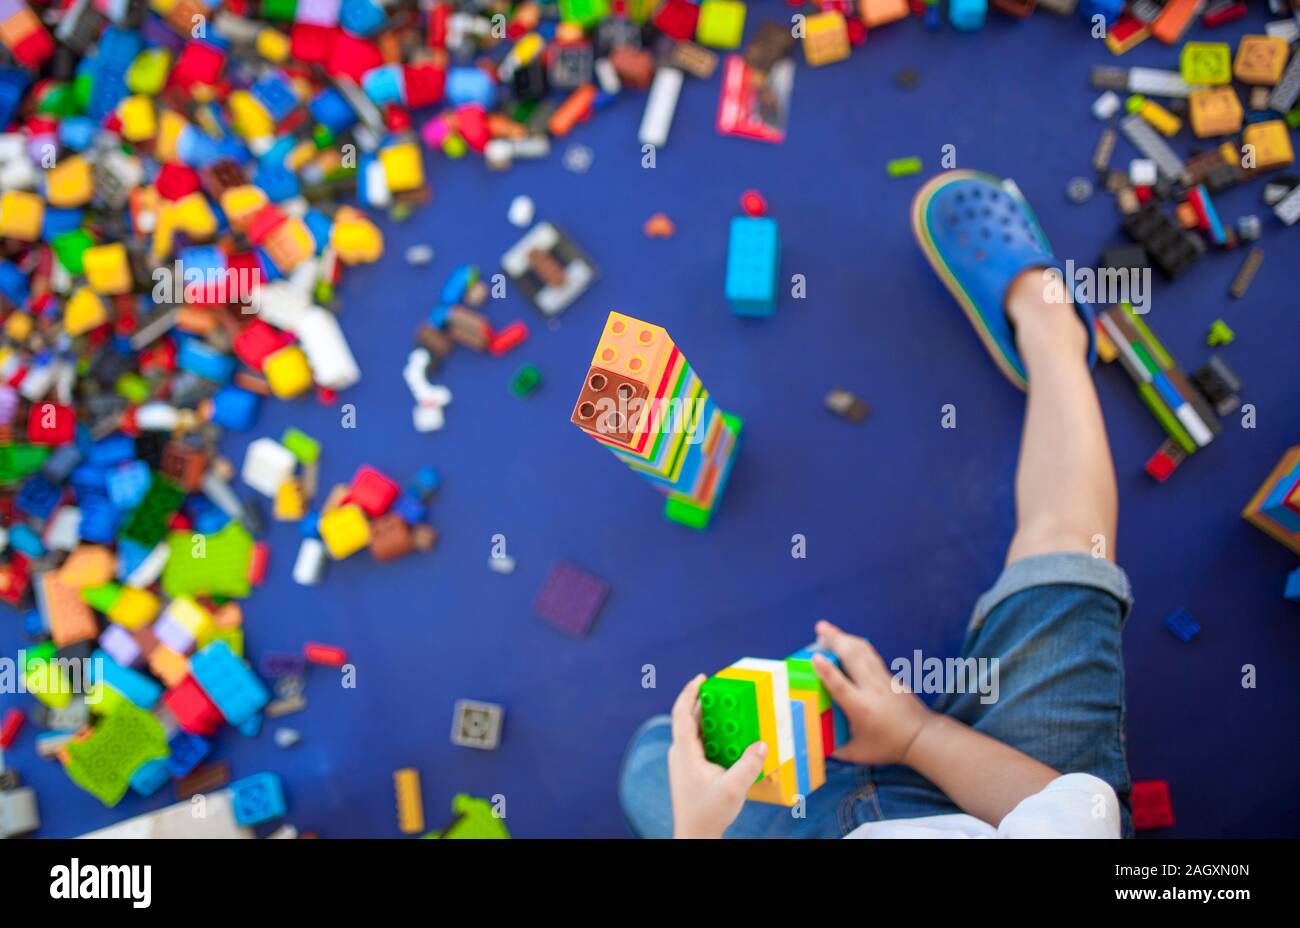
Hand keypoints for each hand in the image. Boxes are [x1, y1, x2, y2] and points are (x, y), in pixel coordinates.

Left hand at [667, 673, 768, 838]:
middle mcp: (681, 753)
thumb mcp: (733, 789)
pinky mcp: (690, 770)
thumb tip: (762, 743)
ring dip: (710, 718)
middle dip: (704, 702)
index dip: (690, 692)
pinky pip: (700, 743)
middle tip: (723, 689)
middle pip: (689, 719)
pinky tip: (729, 736)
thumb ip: (748, 765)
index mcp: (685, 752)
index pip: (682, 713)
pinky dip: (713, 734)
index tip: (702, 677)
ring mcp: (684, 762)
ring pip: (695, 732)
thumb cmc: (708, 814)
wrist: (695, 836)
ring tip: (728, 708)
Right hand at [812, 620, 932, 765]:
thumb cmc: (889, 747)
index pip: (841, 685)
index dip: (827, 671)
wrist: (922, 737)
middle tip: (820, 627)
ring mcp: (883, 680)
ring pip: (863, 651)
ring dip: (845, 638)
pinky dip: (856, 645)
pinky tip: (848, 641)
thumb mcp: (858, 754)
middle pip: (853, 657)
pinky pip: (870, 655)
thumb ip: (835, 749)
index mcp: (861, 708)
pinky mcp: (889, 677)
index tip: (815, 657)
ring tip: (828, 630)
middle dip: (835, 639)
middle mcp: (872, 689)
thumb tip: (814, 742)